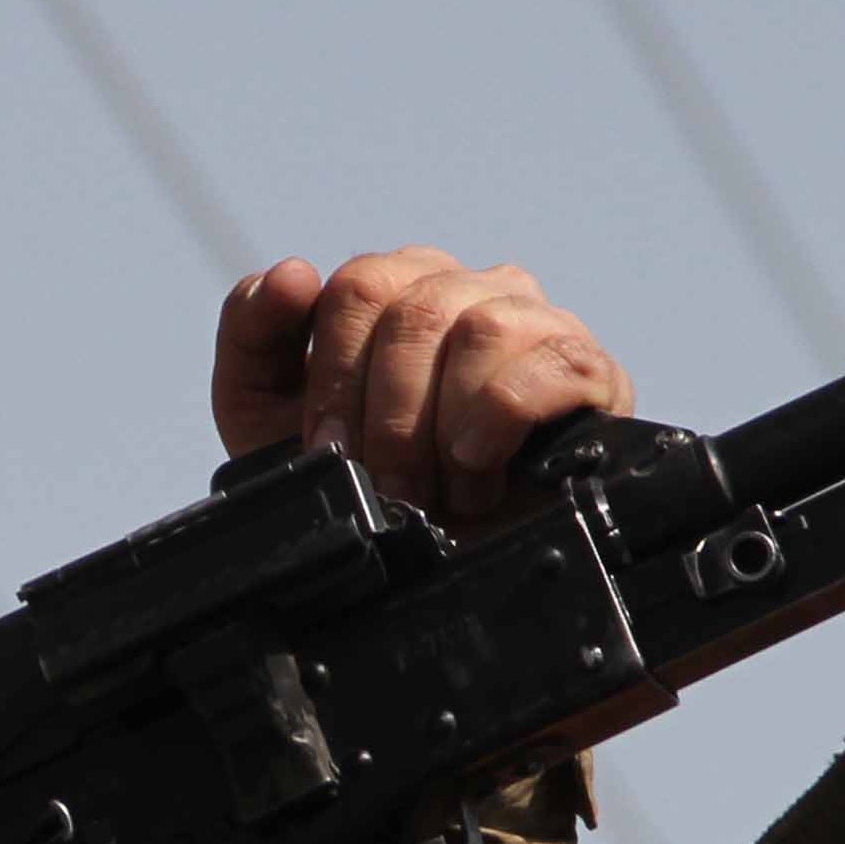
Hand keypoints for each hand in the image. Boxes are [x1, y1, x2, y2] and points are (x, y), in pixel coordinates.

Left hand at [212, 247, 635, 521]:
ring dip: (444, 428)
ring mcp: (538, 323)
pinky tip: (484, 470)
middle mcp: (472, 288)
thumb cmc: (360, 482)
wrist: (438, 570)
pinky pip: (550, 364)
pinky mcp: (593, 372)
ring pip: (480, 330)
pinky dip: (502, 421)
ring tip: (441, 489)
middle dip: (388, 417)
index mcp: (402, 284)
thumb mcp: (270, 415)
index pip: (361, 286)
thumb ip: (252, 336)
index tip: (330, 451)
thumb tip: (293, 273)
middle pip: (416, 309)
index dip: (336, 377)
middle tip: (388, 487)